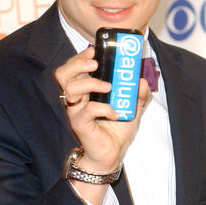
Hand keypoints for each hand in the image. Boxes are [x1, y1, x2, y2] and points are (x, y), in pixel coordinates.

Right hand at [55, 46, 149, 202]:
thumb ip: (139, 93)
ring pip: (71, 89)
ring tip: (108, 87)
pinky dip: (104, 108)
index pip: (73, 67)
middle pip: (63, 74)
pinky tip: (115, 113)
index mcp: (85, 89)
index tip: (94, 51)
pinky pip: (87, 110)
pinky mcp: (79, 124)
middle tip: (95, 65)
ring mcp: (76, 111)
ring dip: (91, 84)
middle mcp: (76, 98)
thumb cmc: (116, 129)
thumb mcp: (133, 107)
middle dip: (78, 64)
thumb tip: (142, 81)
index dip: (80, 56)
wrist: (112, 153)